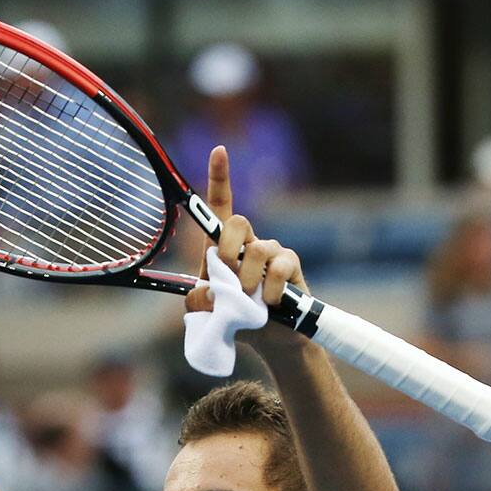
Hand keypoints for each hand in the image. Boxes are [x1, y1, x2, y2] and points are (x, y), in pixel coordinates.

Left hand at [184, 146, 308, 324]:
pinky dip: (269, 289)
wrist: (270, 339)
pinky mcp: (292, 266)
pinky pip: (279, 267)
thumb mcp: (207, 312)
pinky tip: (269, 304)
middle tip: (228, 273)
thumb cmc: (237, 320)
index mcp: (225, 248)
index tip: (219, 150)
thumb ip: (198, 300)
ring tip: (250, 300)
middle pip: (237, 221)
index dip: (220, 178)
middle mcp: (249, 243)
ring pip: (257, 250)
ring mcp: (273, 252)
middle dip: (227, 246)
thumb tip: (210, 290)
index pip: (221, 208)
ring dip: (249, 279)